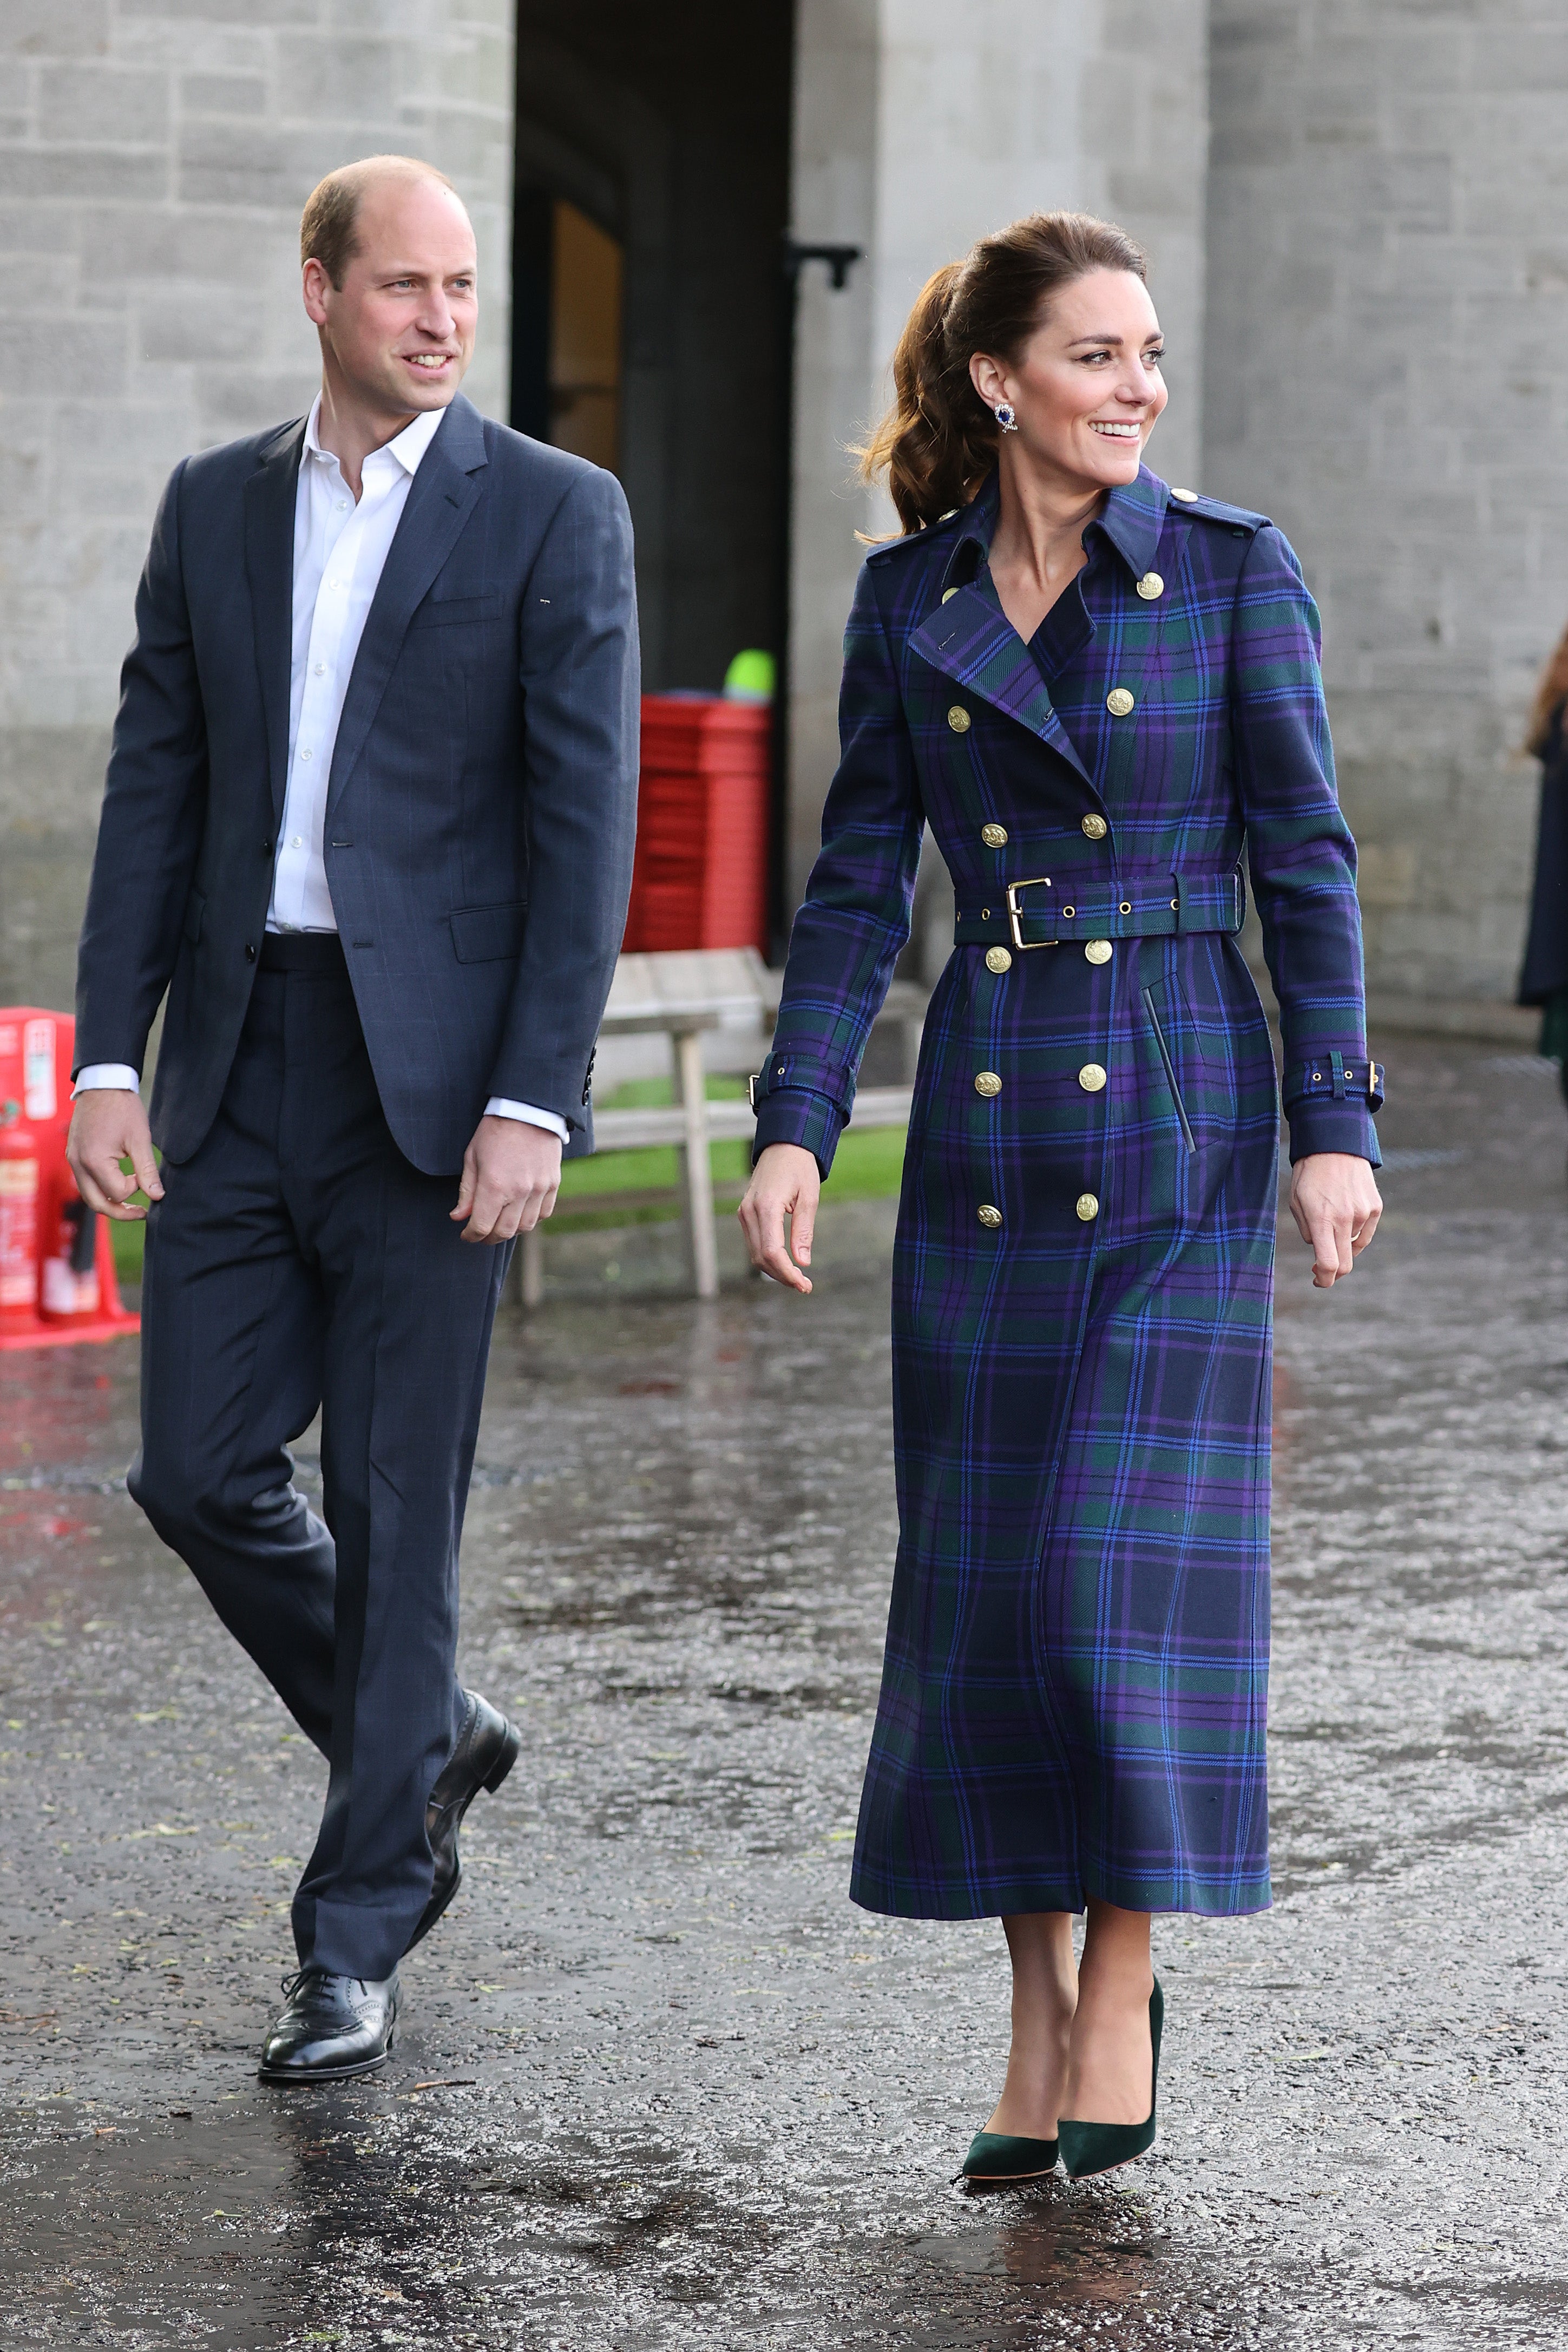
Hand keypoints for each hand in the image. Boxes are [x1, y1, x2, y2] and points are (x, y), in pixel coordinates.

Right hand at [66, 1089, 162, 1222]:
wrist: (103, 1083)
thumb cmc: (122, 1108)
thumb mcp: (140, 1139)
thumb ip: (147, 1170)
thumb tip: (157, 1196)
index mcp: (94, 1160)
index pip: (116, 1193)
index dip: (135, 1190)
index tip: (144, 1176)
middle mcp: (77, 1164)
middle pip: (96, 1204)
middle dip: (120, 1213)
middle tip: (142, 1213)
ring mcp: (72, 1160)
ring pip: (88, 1195)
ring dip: (109, 1203)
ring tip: (131, 1203)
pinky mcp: (73, 1155)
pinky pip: (85, 1182)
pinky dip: (100, 1189)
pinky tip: (117, 1184)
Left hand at [451, 1116, 561, 1242]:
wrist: (529, 1110)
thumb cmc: (495, 1131)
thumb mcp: (472, 1157)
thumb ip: (466, 1191)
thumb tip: (459, 1217)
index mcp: (494, 1185)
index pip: (481, 1226)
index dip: (471, 1235)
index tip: (466, 1234)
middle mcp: (519, 1191)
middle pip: (503, 1232)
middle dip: (488, 1237)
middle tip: (481, 1233)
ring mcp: (539, 1189)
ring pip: (525, 1226)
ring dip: (510, 1230)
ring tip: (499, 1223)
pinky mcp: (553, 1184)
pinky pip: (543, 1213)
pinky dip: (530, 1219)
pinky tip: (520, 1213)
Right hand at [738, 1142, 819, 1293]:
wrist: (783, 1146)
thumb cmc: (800, 1168)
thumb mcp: (809, 1197)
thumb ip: (804, 1231)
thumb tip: (802, 1262)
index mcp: (766, 1206)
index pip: (772, 1252)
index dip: (787, 1273)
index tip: (804, 1285)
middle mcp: (749, 1212)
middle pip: (761, 1257)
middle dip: (782, 1276)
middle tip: (805, 1286)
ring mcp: (744, 1213)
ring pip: (755, 1254)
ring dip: (775, 1270)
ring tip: (798, 1278)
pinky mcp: (745, 1214)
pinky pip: (754, 1244)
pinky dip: (768, 1258)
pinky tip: (786, 1263)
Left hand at [1288, 1151, 1381, 1288]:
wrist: (1335, 1145)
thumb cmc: (1309, 1175)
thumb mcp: (1296, 1203)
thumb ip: (1307, 1231)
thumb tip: (1318, 1251)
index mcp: (1321, 1220)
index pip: (1328, 1264)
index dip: (1324, 1279)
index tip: (1318, 1280)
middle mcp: (1345, 1219)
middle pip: (1345, 1264)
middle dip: (1333, 1273)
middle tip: (1322, 1269)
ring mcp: (1363, 1213)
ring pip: (1353, 1245)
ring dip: (1341, 1243)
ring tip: (1329, 1219)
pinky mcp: (1375, 1207)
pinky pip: (1364, 1232)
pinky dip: (1354, 1232)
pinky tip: (1344, 1219)